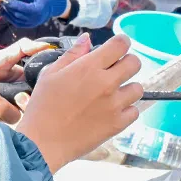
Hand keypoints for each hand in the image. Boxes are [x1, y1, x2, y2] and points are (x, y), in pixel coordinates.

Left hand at [0, 0, 69, 27]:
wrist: (52, 7)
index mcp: (36, 11)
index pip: (21, 8)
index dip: (11, 3)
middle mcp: (34, 19)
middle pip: (17, 14)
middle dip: (8, 8)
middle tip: (2, 1)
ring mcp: (32, 24)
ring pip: (16, 20)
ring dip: (8, 14)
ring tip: (2, 7)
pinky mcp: (29, 26)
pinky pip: (18, 23)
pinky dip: (11, 19)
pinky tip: (6, 13)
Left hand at [0, 39, 50, 122]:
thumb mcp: (1, 56)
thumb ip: (23, 49)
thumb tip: (47, 44)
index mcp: (22, 85)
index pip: (38, 96)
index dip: (35, 98)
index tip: (23, 94)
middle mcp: (15, 101)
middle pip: (26, 112)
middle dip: (13, 103)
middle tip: (9, 96)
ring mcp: (3, 113)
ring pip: (9, 118)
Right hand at [14, 34, 142, 173]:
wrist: (43, 142)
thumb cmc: (42, 105)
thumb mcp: (51, 74)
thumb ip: (73, 54)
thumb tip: (88, 39)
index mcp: (89, 67)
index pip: (121, 44)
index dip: (121, 42)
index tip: (117, 47)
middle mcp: (106, 83)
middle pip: (135, 63)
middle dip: (126, 63)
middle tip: (115, 71)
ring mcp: (114, 104)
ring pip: (138, 88)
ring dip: (127, 88)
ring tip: (112, 94)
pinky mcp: (117, 124)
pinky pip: (135, 111)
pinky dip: (126, 110)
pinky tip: (112, 111)